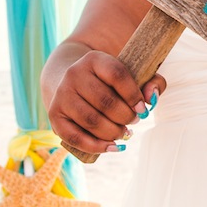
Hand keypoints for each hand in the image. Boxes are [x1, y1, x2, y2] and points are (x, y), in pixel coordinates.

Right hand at [46, 50, 165, 153]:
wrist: (73, 80)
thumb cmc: (110, 81)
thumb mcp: (131, 73)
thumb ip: (151, 82)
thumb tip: (152, 98)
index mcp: (94, 59)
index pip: (117, 75)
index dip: (133, 95)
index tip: (143, 109)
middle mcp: (74, 74)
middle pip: (105, 102)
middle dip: (125, 117)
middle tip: (134, 121)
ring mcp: (61, 95)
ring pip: (92, 121)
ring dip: (113, 132)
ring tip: (124, 132)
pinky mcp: (54, 116)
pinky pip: (75, 137)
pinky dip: (96, 146)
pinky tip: (112, 147)